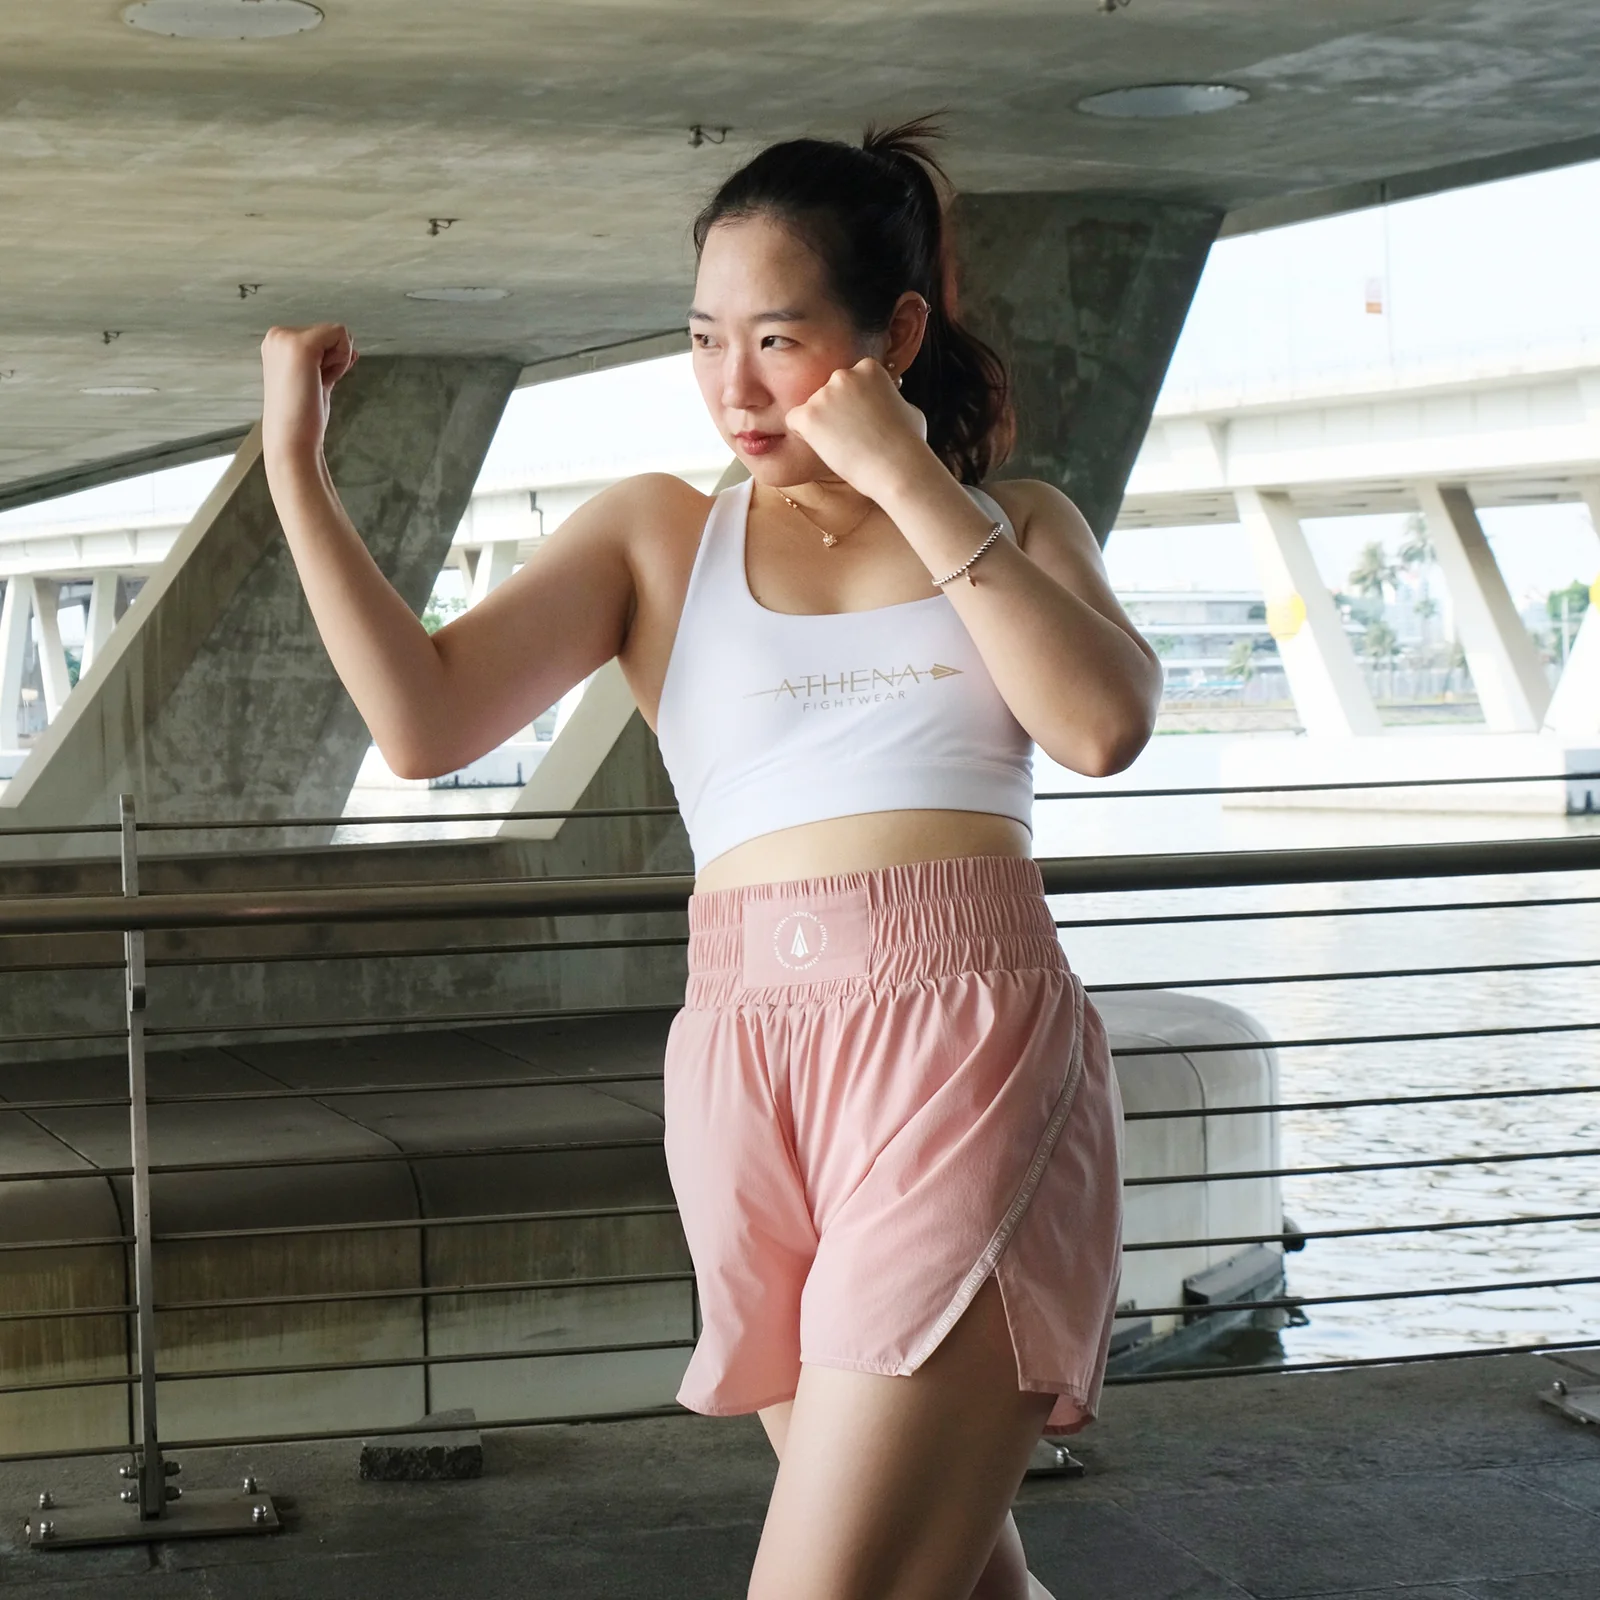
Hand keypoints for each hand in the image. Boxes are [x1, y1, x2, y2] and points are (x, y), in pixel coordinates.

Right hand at [260, 323, 358, 464]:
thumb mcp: (317, 380)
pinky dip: (342, 360)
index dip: (330, 362)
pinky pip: (341, 335)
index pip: (323, 336)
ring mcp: (285, 338)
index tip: (313, 383)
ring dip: (338, 362)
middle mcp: (277, 335)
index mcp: (277, 343)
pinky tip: (322, 380)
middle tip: (315, 385)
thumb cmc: (303, 417)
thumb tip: (352, 350)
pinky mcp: (300, 346)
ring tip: (316, 384)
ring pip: (338, 333)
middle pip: (332, 332)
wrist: (292, 440)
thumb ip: (329, 362)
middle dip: (335, 360)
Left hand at [783, 357, 933, 501]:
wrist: (898, 467)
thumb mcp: (909, 409)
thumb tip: (890, 401)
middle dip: (836, 413)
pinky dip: (804, 435)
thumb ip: (891, 399)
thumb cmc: (910, 444)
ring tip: (844, 446)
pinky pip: (795, 420)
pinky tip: (824, 446)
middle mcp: (843, 375)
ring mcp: (824, 394)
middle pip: (828, 393)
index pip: (848, 383)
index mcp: (868, 368)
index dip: (854, 405)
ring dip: (823, 426)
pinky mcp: (808, 415)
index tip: (864, 423)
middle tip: (852, 437)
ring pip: (812, 408)